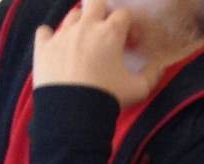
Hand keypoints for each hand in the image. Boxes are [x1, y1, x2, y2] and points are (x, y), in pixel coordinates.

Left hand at [33, 0, 156, 106]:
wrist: (73, 112)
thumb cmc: (109, 97)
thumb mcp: (139, 89)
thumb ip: (152, 75)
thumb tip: (159, 65)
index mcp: (110, 33)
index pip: (123, 15)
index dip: (128, 27)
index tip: (129, 43)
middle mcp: (85, 27)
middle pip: (94, 2)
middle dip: (102, 12)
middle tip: (105, 32)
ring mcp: (62, 34)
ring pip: (71, 16)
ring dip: (79, 24)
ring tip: (83, 43)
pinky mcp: (44, 46)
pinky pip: (44, 31)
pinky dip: (50, 37)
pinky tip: (56, 47)